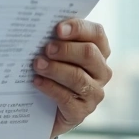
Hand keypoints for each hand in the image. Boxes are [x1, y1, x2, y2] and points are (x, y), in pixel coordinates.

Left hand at [33, 18, 112, 138]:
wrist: (43, 111)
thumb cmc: (51, 74)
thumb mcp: (56, 54)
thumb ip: (56, 40)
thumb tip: (41, 27)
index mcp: (99, 51)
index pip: (96, 34)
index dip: (78, 28)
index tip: (58, 29)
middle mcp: (101, 72)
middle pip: (89, 54)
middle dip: (66, 49)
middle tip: (46, 48)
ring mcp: (94, 93)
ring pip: (78, 77)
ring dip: (55, 69)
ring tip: (37, 64)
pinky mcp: (81, 112)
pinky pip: (67, 98)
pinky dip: (50, 88)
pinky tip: (37, 81)